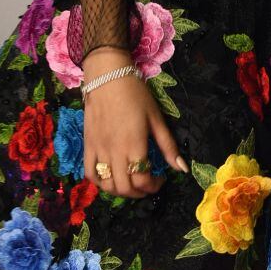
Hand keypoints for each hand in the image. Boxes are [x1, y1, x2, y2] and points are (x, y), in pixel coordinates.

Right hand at [82, 52, 187, 198]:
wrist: (107, 77)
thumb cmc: (136, 95)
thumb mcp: (157, 119)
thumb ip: (168, 146)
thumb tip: (182, 168)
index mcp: (134, 145)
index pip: (141, 180)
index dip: (153, 187)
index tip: (161, 179)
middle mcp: (115, 151)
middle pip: (124, 187)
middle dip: (139, 193)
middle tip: (148, 185)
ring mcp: (99, 149)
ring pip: (106, 184)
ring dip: (120, 191)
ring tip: (131, 184)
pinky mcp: (88, 145)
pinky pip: (90, 173)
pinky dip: (99, 182)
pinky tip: (110, 178)